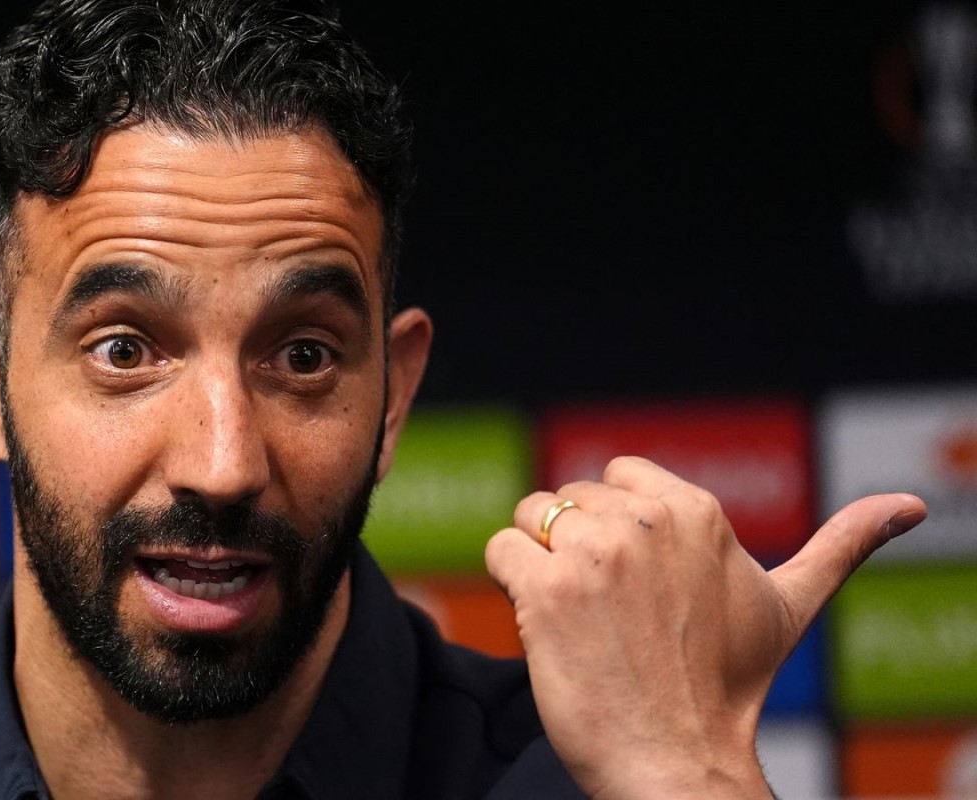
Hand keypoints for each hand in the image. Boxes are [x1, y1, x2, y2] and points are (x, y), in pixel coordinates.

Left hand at [484, 455, 926, 798]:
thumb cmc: (730, 687)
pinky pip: (499, 548)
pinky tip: (546, 623)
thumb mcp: (791, 604)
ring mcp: (594, 553)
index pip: (612, 476)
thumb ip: (843, 544)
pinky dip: (509, 581)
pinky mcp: (547, 588)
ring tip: (580, 617)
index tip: (633, 580)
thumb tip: (913, 504)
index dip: (611, 526)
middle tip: (609, 611)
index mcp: (695, 510)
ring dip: (539, 562)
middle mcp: (645, 521)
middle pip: (566, 497)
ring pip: (528, 516)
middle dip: (574, 545)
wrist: (677, 761)